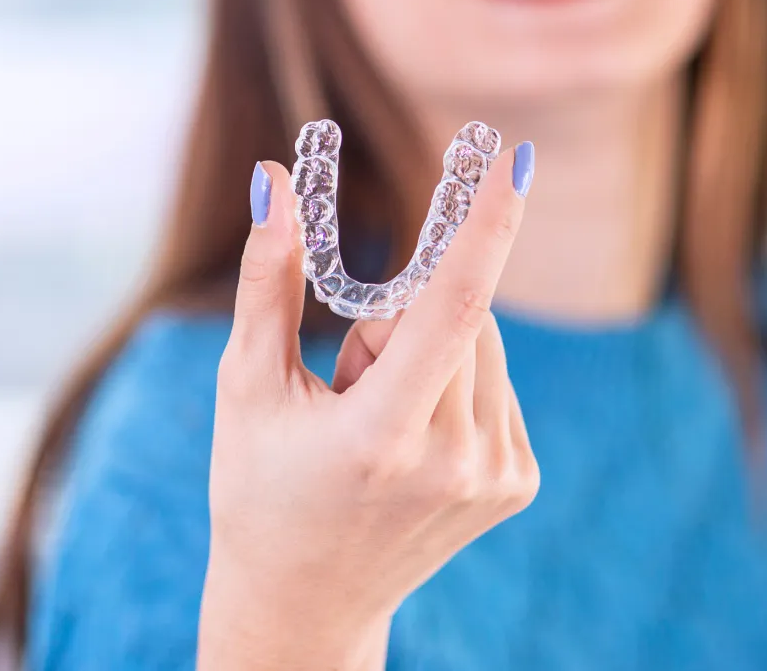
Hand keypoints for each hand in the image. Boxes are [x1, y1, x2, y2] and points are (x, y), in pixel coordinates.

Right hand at [197, 147, 539, 670]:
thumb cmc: (258, 487)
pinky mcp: (518, 483)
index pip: (451, 308)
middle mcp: (454, 461)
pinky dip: (455, 382)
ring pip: (484, 339)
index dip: (484, 226)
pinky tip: (411, 438)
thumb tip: (272, 179)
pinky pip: (496, 380)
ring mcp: (496, 477)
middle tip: (349, 379)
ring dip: (431, 346)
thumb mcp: (247, 385)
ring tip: (376, 417)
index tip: (513, 161)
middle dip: (403, 312)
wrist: (305, 605)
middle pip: (461, 310)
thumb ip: (268, 277)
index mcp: (382, 437)